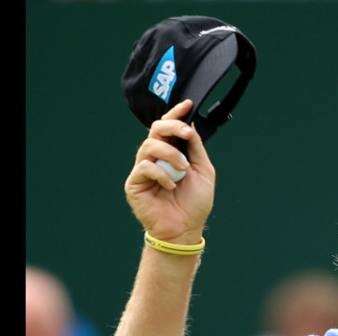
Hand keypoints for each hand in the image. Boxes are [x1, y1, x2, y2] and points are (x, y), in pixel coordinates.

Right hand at [125, 99, 215, 243]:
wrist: (186, 229)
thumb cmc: (194, 202)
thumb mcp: (203, 170)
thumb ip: (196, 148)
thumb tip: (190, 124)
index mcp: (172, 153)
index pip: (169, 128)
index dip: (176, 114)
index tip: (187, 105)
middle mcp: (156, 158)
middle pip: (156, 130)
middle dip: (172, 127)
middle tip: (186, 134)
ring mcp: (143, 170)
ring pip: (149, 146)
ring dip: (170, 154)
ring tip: (183, 169)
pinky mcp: (134, 183)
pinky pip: (144, 168)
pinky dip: (161, 174)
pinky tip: (171, 185)